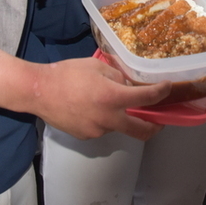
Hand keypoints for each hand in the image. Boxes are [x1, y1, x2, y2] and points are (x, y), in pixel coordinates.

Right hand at [34, 57, 170, 140]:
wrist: (38, 91)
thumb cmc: (67, 74)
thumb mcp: (97, 67)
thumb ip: (117, 77)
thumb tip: (127, 85)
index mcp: (112, 98)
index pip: (146, 98)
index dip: (161, 93)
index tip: (167, 88)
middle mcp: (108, 119)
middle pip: (141, 131)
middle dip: (155, 127)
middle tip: (159, 120)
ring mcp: (97, 131)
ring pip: (118, 127)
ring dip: (121, 118)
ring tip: (108, 103)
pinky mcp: (86, 136)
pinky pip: (102, 128)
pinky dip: (104, 120)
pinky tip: (91, 108)